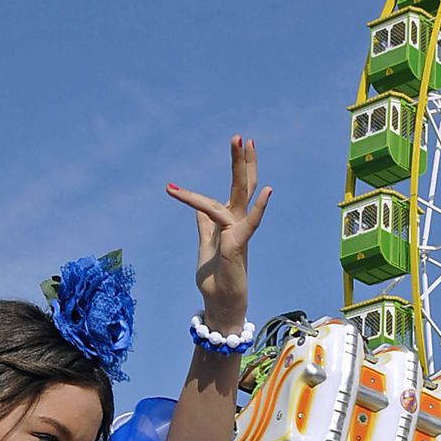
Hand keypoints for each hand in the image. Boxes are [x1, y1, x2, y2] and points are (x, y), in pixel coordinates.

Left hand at [166, 136, 271, 330]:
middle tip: (241, 136)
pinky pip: (249, 223)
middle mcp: (237, 224)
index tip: (173, 183)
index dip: (206, 185)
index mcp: (228, 223)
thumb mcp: (205, 247)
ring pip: (242, 194)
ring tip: (243, 142)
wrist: (222, 304)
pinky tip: (267, 191)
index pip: (226, 194)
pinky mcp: (239, 245)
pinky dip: (259, 208)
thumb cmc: (215, 279)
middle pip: (241, 186)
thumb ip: (204, 227)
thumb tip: (199, 209)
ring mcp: (239, 232)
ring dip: (243, 168)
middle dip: (241, 161)